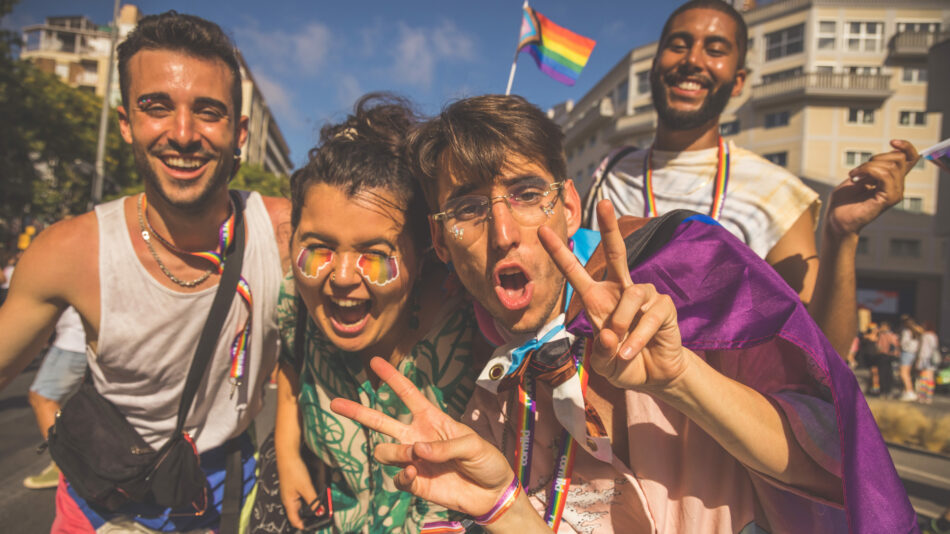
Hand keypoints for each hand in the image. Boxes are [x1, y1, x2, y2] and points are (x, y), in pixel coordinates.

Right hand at [276, 451, 320, 528]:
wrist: (288, 454)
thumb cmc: (294, 471)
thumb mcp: (306, 487)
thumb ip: (313, 500)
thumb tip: (319, 512)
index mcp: (289, 502)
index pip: (294, 520)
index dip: (303, 525)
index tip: (313, 527)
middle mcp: (288, 498)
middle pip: (298, 512)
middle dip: (308, 516)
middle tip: (321, 516)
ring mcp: (291, 491)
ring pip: (300, 503)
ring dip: (309, 506)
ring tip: (320, 506)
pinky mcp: (294, 484)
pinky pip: (301, 495)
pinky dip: (308, 498)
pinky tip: (315, 495)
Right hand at [330, 357, 515, 517]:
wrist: (491, 494)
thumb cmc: (486, 461)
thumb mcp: (473, 445)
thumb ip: (445, 446)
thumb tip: (416, 449)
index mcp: (433, 420)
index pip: (407, 395)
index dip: (392, 378)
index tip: (375, 362)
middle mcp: (418, 437)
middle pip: (380, 421)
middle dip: (357, 412)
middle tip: (334, 403)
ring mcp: (414, 461)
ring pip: (384, 452)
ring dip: (396, 453)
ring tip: (414, 457)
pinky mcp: (415, 483)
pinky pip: (396, 477)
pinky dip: (401, 475)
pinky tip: (413, 473)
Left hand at [537, 200, 686, 390]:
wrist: (654, 375)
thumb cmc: (624, 363)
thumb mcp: (605, 364)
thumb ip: (603, 352)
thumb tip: (609, 334)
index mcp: (597, 299)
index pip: (575, 271)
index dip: (559, 252)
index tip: (543, 231)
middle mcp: (620, 290)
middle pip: (616, 253)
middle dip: (610, 228)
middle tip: (604, 203)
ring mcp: (644, 296)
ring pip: (631, 295)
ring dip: (623, 322)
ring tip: (622, 348)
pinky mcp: (663, 306)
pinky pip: (649, 316)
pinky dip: (638, 338)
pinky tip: (631, 352)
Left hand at [827, 139, 917, 235]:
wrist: (836, 220)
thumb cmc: (844, 201)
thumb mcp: (859, 176)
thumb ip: (875, 166)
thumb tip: (892, 153)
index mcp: (891, 179)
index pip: (910, 159)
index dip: (906, 147)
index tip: (892, 142)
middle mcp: (897, 186)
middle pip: (899, 158)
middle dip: (875, 159)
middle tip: (857, 171)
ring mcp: (895, 193)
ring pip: (890, 166)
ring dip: (867, 167)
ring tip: (854, 176)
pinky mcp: (889, 199)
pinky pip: (885, 175)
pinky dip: (868, 172)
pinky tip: (856, 179)